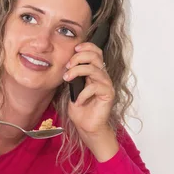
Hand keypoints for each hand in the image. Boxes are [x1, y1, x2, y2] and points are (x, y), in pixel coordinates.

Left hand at [64, 43, 118, 160]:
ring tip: (67, 79)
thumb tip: (65, 64)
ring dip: (77, 71)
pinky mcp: (108, 94)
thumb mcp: (72, 88)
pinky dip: (83, 93)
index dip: (86, 46)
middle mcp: (102, 76)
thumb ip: (72, 75)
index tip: (74, 49)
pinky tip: (78, 101)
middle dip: (79, 57)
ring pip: (93, 69)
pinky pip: (94, 87)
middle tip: (67, 66)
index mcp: (94, 72)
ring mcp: (106, 84)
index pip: (95, 52)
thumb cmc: (80, 109)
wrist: (87, 126)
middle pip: (96, 56)